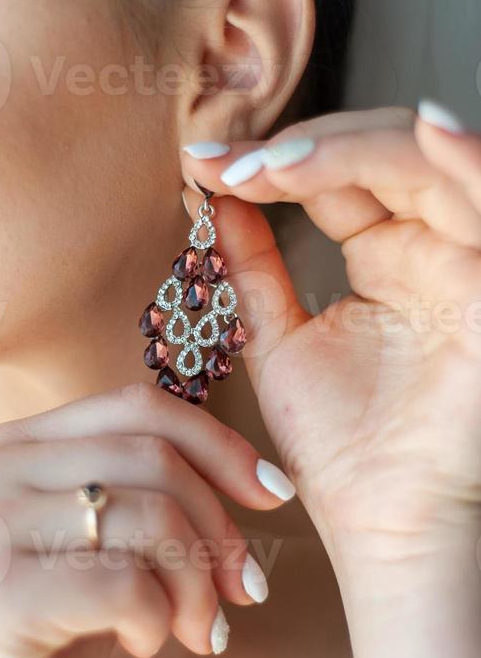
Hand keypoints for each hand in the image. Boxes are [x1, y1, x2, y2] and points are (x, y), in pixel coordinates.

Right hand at [0, 387, 277, 657]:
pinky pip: (126, 585)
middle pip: (152, 457)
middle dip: (219, 526)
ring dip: (197, 584)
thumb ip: (140, 488)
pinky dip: (160, 619)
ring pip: (149, 516)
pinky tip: (141, 645)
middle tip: (244, 589)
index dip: (219, 444)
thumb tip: (256, 473)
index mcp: (9, 444)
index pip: (136, 407)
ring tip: (196, 629)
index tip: (273, 492)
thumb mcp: (96, 544)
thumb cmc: (49, 637)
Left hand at [182, 105, 480, 588]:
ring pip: (431, 165)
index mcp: (387, 254)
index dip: (274, 161)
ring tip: (282, 162)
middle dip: (306, 149)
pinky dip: (469, 161)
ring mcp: (468, 264)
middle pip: (383, 154)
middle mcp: (433, 247)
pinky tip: (430, 131)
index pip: (338, 175)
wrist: (383, 527)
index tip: (203, 162)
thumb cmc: (341, 446)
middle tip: (233, 165)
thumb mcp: (281, 340)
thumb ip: (254, 269)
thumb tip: (213, 198)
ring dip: (359, 149)